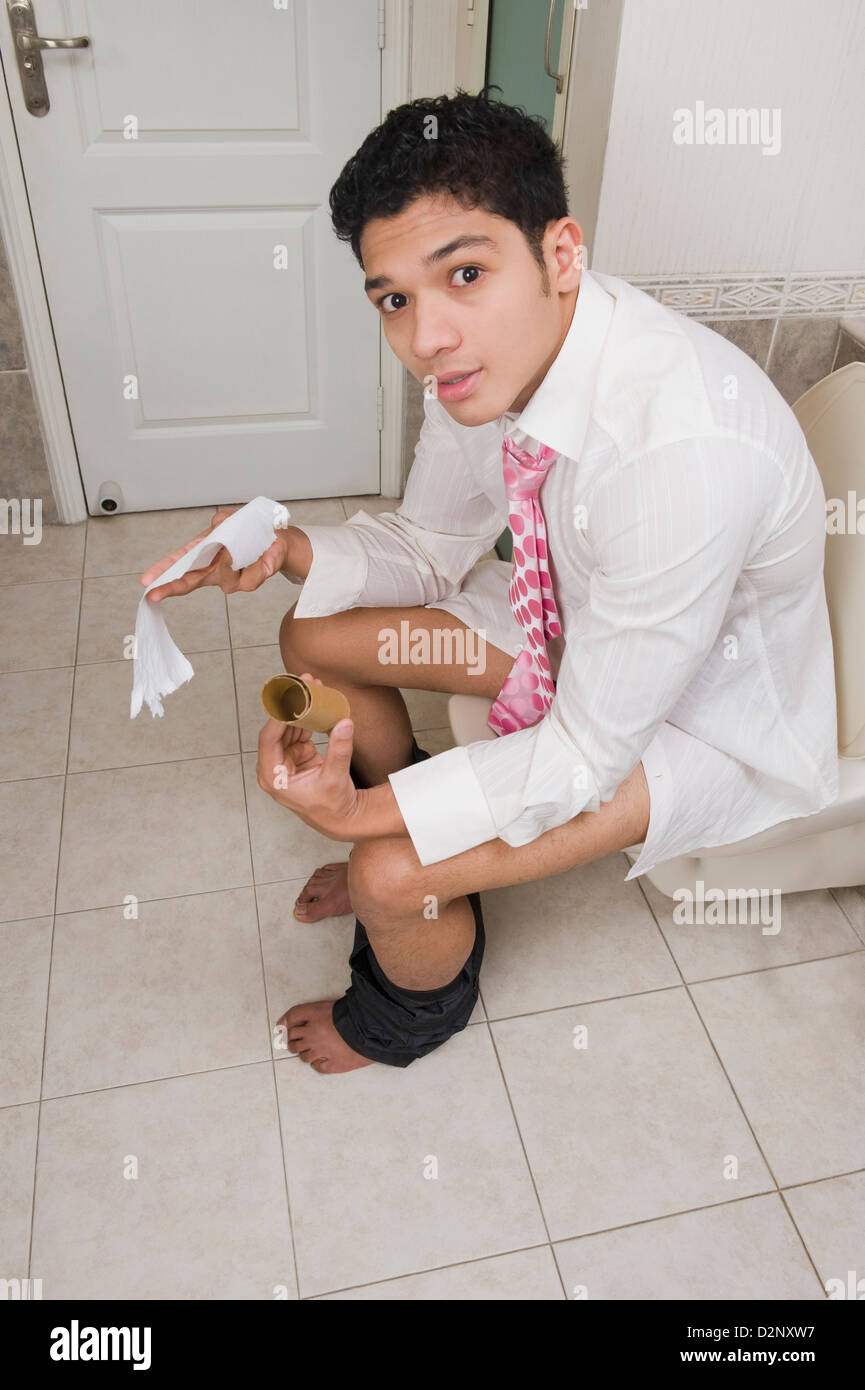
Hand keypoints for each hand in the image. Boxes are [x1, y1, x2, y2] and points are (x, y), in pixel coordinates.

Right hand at [140, 506, 287, 601]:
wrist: (277, 539)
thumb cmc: (249, 529)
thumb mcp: (231, 519)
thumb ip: (222, 522)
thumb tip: (219, 532)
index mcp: (202, 553)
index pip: (179, 563)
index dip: (163, 571)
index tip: (147, 582)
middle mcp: (212, 570)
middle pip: (188, 582)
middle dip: (170, 587)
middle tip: (153, 595)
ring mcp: (229, 579)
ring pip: (224, 578)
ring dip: (231, 562)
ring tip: (241, 548)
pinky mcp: (248, 583)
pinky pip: (249, 579)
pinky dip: (256, 566)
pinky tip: (260, 558)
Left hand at [255, 674, 362, 840]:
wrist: (340, 816)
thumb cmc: (333, 805)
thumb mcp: (335, 777)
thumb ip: (339, 750)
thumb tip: (344, 723)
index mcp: (274, 778)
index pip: (269, 741)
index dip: (278, 717)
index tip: (289, 697)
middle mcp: (273, 768)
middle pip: (276, 729)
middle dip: (290, 706)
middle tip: (303, 683)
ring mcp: (284, 759)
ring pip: (286, 726)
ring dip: (298, 707)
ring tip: (311, 686)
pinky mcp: (295, 754)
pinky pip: (297, 730)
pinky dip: (306, 717)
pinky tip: (315, 702)